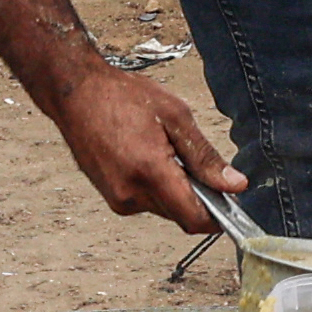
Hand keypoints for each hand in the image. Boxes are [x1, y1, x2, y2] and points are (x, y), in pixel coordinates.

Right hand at [42, 63, 240, 234]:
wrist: (75, 93)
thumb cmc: (122, 96)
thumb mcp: (176, 117)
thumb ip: (205, 158)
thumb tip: (236, 185)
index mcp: (149, 172)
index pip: (193, 219)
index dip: (218, 218)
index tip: (231, 202)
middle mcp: (130, 194)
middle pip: (181, 215)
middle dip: (197, 197)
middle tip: (194, 160)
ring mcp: (117, 199)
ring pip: (164, 209)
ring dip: (175, 191)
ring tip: (165, 152)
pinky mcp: (110, 197)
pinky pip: (146, 202)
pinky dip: (157, 188)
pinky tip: (149, 157)